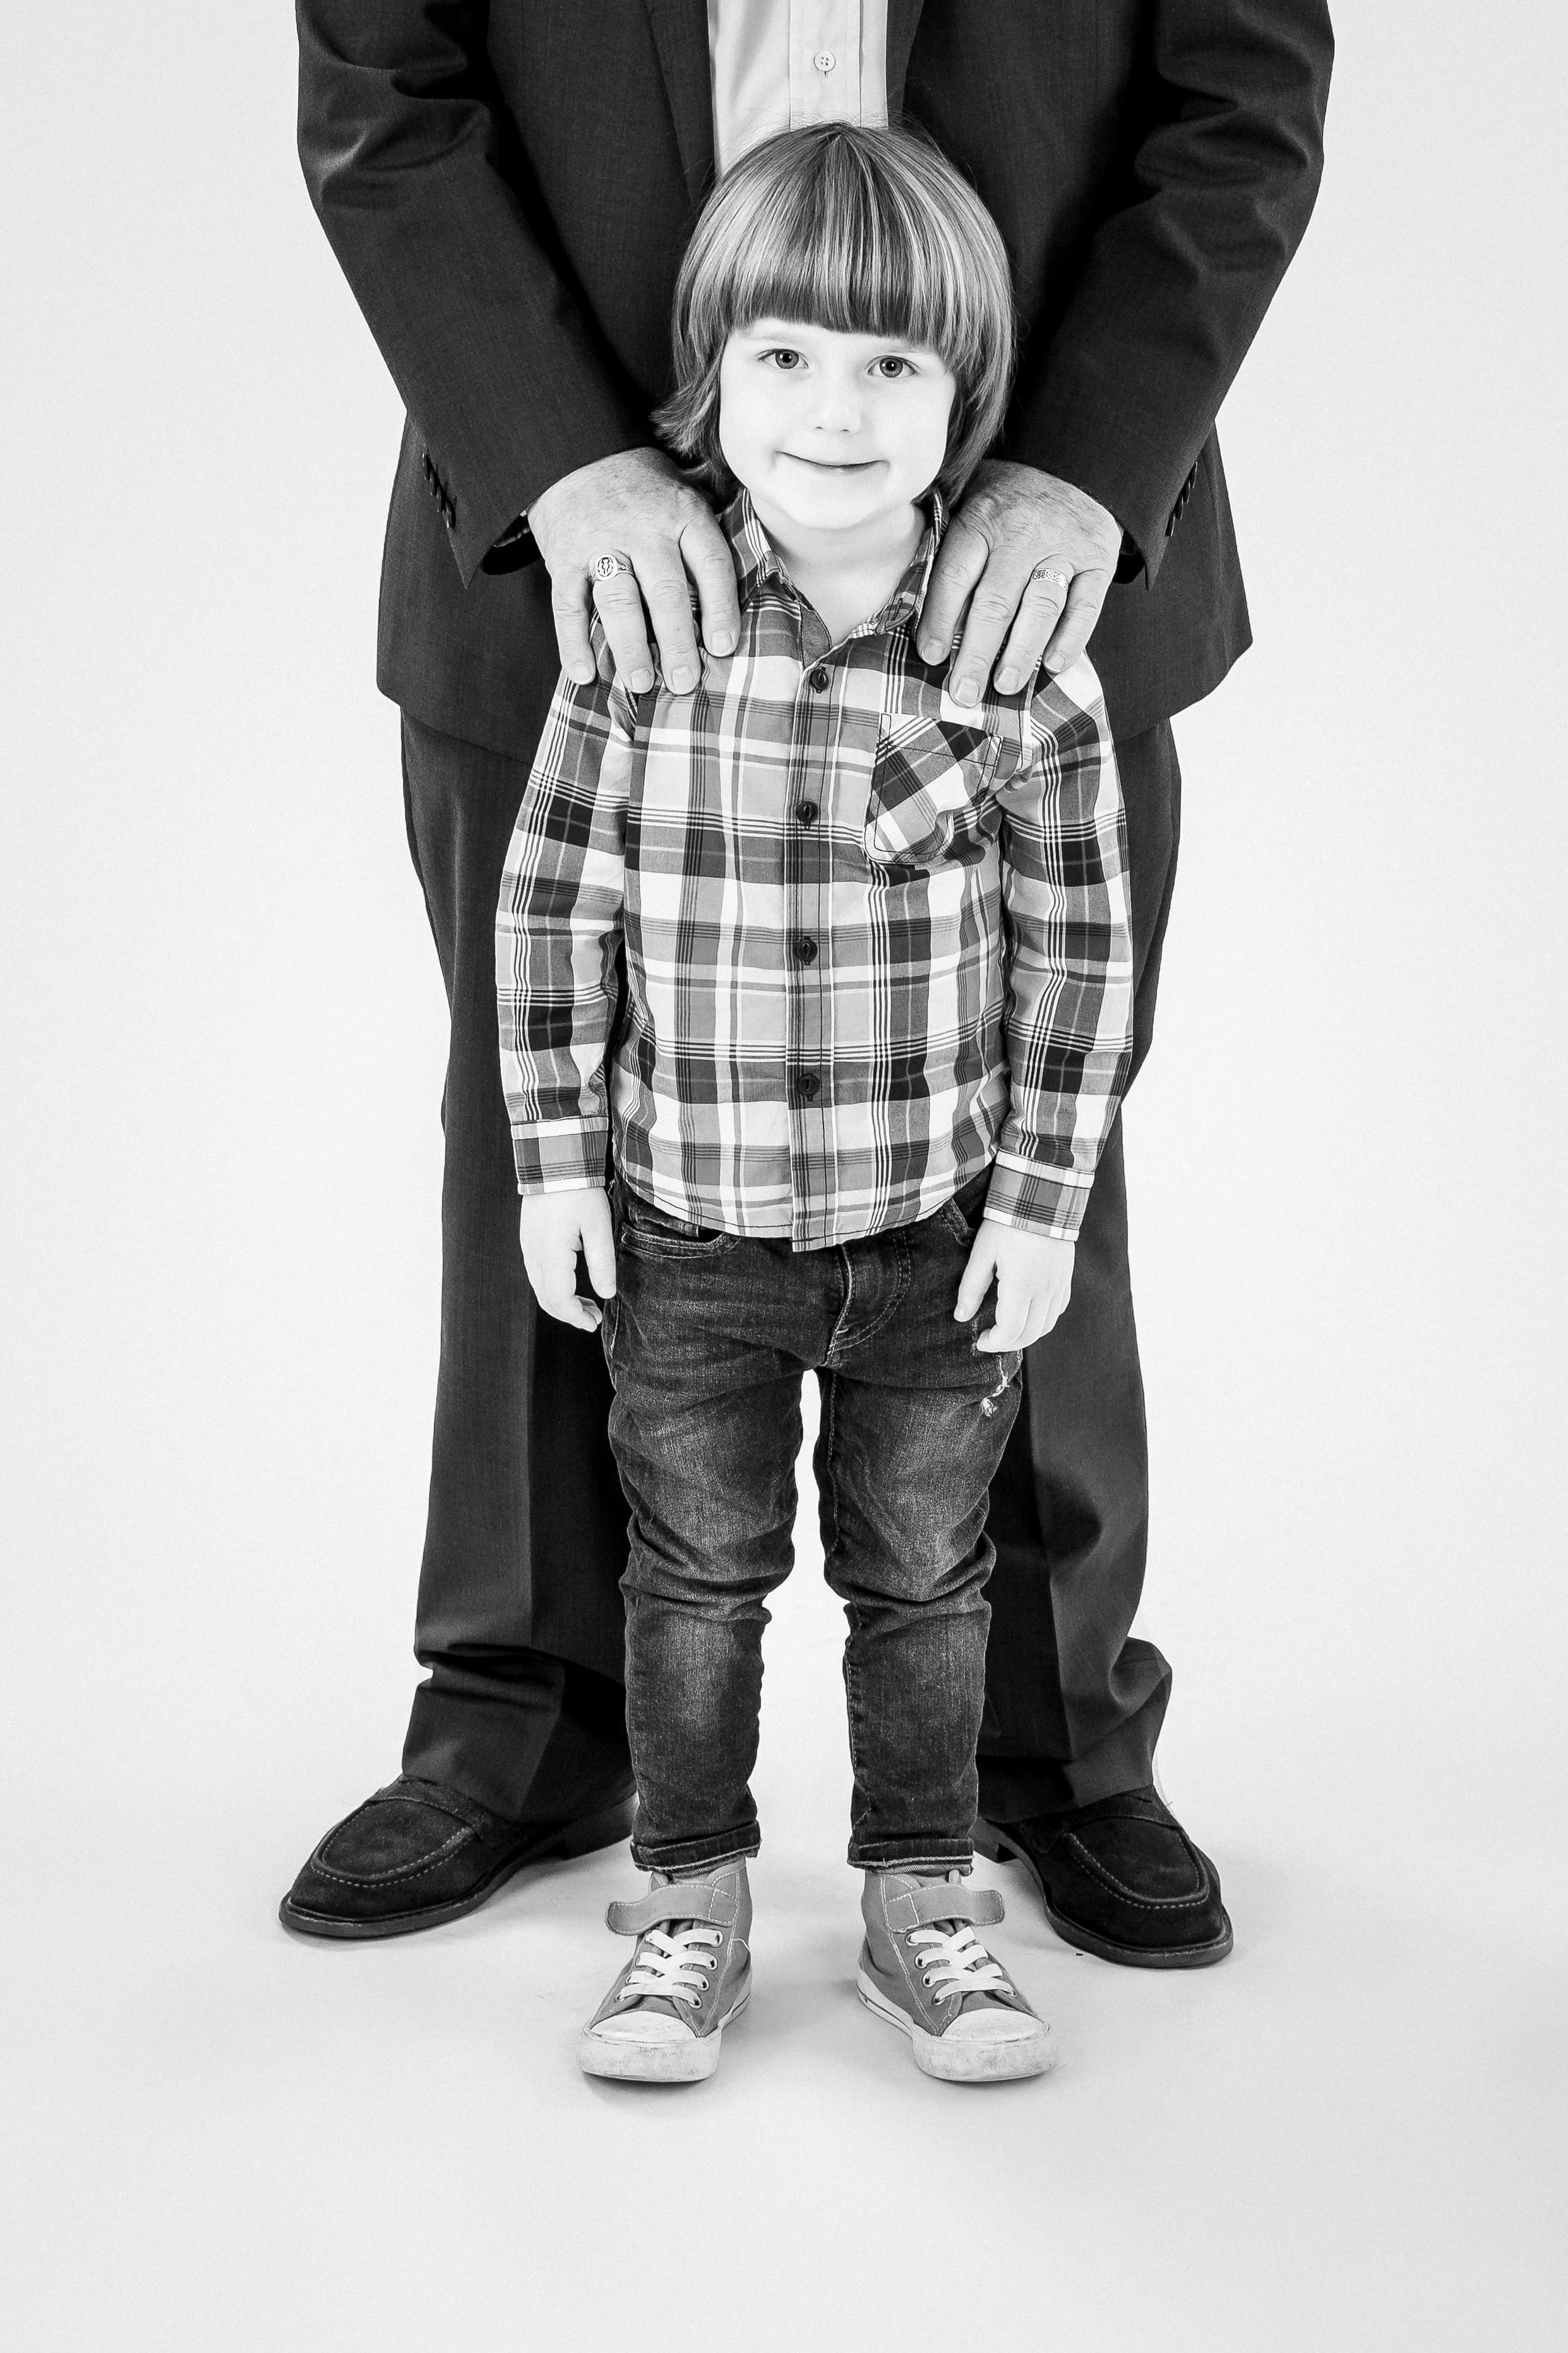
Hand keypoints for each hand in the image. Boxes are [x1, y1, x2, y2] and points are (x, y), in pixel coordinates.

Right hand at [517, 1187, 615, 1333]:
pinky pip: (536, 1273)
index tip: (594, 1323)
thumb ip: (602, 1263)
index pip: (559, 1299)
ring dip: (561, 1302)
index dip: (576, 1317)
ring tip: (587, 1304)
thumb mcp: (598, 1227)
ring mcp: (527, 1247)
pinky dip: (553, 1287)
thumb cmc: (579, 1191)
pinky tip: (571, 1284)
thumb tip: (607, 1293)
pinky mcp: (528, 1239)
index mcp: (551, 1254)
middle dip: (569, 1314)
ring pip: (540, 1287)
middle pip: (546, 1299)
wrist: (554, 1161)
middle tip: (593, 1319)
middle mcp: (533, 1254)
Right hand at [528, 449, 740, 698]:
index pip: (710, 564)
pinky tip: (584, 673)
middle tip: (684, 681)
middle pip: (666, 591)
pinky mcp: (563, 556)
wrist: (574, 452)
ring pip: (619, 601)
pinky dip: (572, 642)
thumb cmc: (642, 486)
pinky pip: (568, 605)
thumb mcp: (684, 490)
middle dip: (677, 641)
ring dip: (630, 647)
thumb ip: (707, 533)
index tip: (724, 647)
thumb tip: (751, 582)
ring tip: (641, 683)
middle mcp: (643, 528)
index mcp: (682, 513)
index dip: (720, 609)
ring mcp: (600, 542)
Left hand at [918, 461, 1120, 703]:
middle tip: (963, 692)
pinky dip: (1071, 639)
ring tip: (1004, 686)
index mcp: (982, 517)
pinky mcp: (1099, 558)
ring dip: (1021, 653)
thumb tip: (906, 599)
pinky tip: (1052, 665)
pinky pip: (1086, 606)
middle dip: (977, 653)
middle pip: (996, 602)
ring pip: (1040, 608)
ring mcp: (1064, 545)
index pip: (956, 576)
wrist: (1074, 464)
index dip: (940, 620)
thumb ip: (943, 542)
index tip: (930, 656)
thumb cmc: (1007, 497)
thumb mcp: (968, 500)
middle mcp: (1023, 532)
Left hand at [955, 1222, 1075, 1352]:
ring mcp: (1059, 1286)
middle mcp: (1044, 1291)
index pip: (1010, 1331)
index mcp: (1021, 1286)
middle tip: (990, 1339)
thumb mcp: (982, 1254)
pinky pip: (1057, 1310)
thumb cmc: (1007, 1223)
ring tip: (1007, 1330)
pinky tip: (1028, 1314)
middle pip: (1029, 1334)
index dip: (994, 1342)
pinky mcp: (1066, 1279)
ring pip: (1046, 1326)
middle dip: (1007, 1343)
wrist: (1041, 1198)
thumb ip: (971, 1288)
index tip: (980, 1340)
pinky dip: (1042, 1321)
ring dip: (1026, 1335)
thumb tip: (961, 1317)